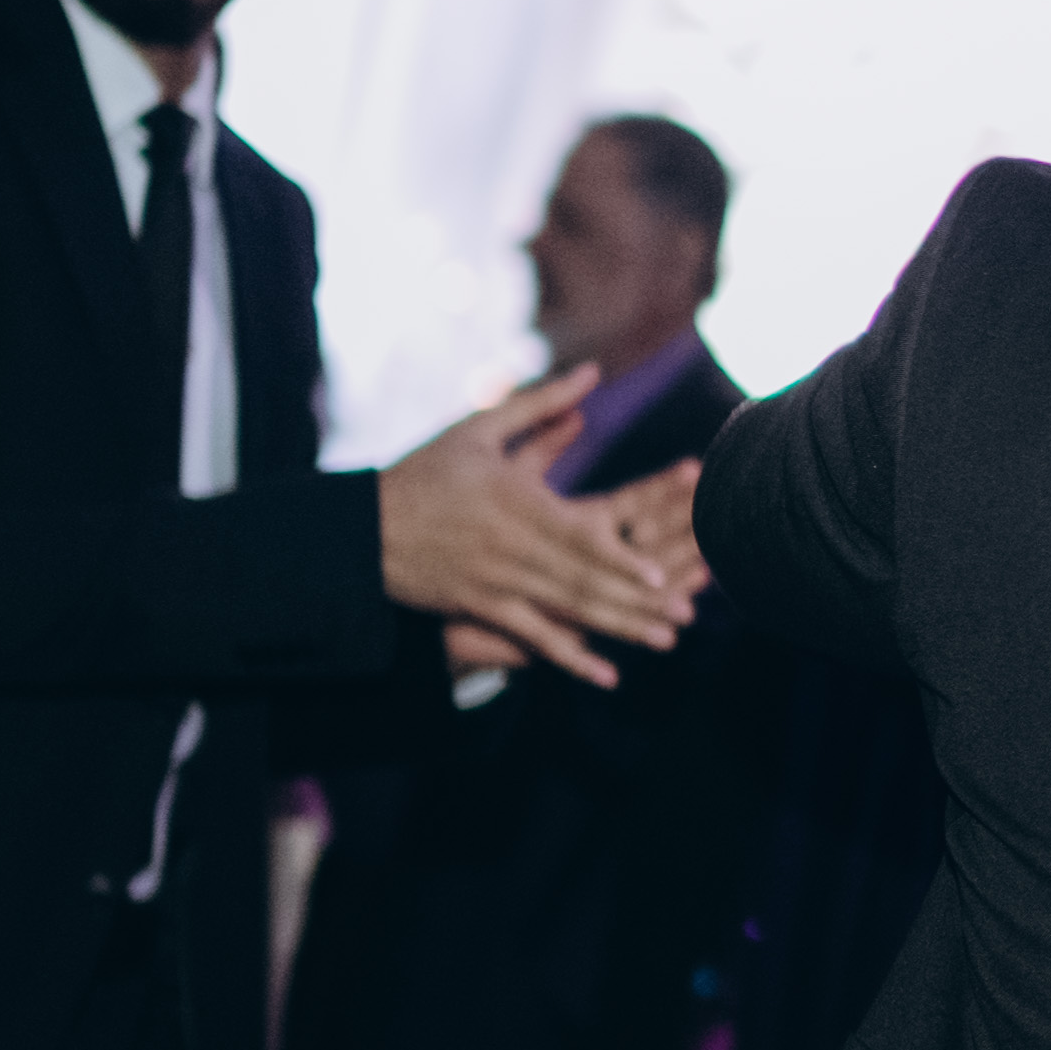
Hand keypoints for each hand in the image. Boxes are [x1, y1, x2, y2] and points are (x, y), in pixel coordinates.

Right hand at [377, 368, 697, 686]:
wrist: (365, 528)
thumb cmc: (427, 471)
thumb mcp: (479, 428)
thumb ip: (540, 403)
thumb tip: (593, 373)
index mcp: (515, 502)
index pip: (578, 536)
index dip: (619, 559)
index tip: (660, 573)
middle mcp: (511, 547)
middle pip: (583, 580)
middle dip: (636, 601)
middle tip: (685, 615)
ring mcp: (496, 583)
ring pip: (567, 611)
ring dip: (619, 629)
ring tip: (664, 641)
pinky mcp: (483, 607)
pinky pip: (534, 638)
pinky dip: (571, 658)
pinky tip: (607, 676)